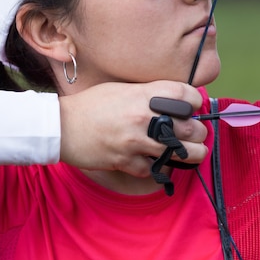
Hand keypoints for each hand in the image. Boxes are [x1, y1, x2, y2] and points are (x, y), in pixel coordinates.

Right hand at [58, 81, 207, 176]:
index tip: (194, 108)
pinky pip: (157, 169)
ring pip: (181, 153)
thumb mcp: (122, 89)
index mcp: (143, 95)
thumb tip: (175, 103)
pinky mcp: (127, 162)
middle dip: (199, 132)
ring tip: (193, 152)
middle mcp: (143, 117)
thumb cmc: (91, 105)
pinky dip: (161, 168)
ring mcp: (136, 141)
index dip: (196, 102)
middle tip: (196, 134)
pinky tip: (161, 163)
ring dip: (192, 154)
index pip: (186, 96)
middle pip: (191, 128)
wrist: (61, 126)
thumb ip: (149, 95)